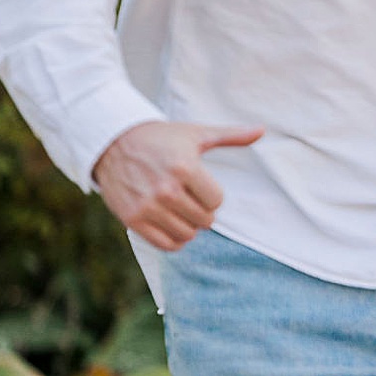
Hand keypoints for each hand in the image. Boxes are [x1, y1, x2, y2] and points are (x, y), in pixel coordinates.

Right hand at [91, 121, 264, 250]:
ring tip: (181, 212)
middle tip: (191, 200)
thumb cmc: (161, 138)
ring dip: (189, 227)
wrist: (114, 143)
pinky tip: (172, 226)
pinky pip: (164, 244)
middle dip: (202, 212)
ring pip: (186, 234)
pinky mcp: (132, 219)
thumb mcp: (196, 134)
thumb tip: (262, 130)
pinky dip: (174, 240)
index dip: (212, 196)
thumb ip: (230, 136)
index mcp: (185, 168)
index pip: (216, 201)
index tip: (201, 187)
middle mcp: (166, 189)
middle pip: (204, 220)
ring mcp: (147, 206)